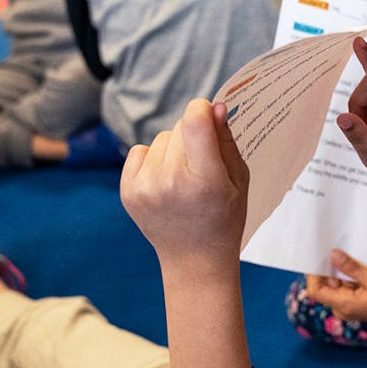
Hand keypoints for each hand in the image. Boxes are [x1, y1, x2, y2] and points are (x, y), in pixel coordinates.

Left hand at [120, 98, 249, 268]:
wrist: (195, 260)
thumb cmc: (223, 219)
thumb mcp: (238, 181)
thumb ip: (226, 142)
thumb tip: (214, 106)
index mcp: (205, 180)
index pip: (194, 121)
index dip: (202, 110)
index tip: (208, 117)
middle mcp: (171, 182)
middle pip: (178, 127)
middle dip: (191, 137)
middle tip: (200, 166)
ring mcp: (145, 188)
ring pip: (160, 139)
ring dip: (172, 151)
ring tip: (182, 179)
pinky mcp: (128, 192)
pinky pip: (139, 151)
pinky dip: (152, 161)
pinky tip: (164, 183)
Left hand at [305, 249, 366, 334]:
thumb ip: (352, 268)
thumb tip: (333, 255)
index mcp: (343, 305)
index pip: (315, 291)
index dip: (313, 275)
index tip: (319, 258)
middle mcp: (340, 308)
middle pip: (324, 286)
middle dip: (329, 270)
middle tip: (338, 252)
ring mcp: (346, 306)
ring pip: (334, 285)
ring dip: (340, 273)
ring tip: (352, 261)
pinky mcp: (351, 303)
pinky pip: (343, 288)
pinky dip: (347, 278)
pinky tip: (358, 270)